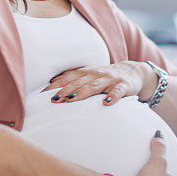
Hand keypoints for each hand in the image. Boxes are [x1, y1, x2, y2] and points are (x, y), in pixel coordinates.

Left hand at [42, 60, 157, 104]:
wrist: (133, 72)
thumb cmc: (106, 77)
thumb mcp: (90, 75)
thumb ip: (73, 78)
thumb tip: (51, 83)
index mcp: (87, 72)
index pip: (69, 78)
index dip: (56, 85)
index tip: (43, 95)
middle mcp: (97, 74)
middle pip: (79, 82)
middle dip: (65, 90)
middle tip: (54, 100)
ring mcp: (110, 79)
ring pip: (95, 86)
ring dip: (82, 92)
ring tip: (71, 100)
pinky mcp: (124, 85)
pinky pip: (118, 92)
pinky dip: (113, 97)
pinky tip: (106, 103)